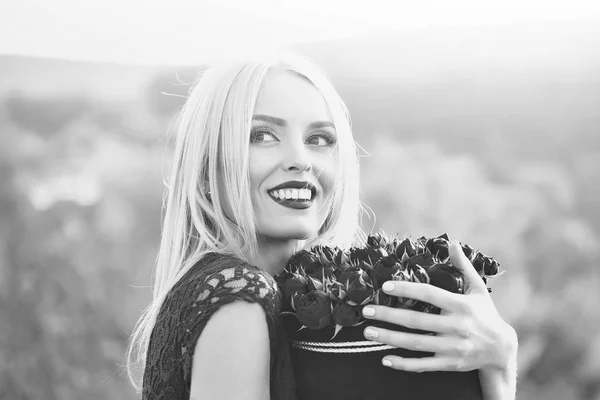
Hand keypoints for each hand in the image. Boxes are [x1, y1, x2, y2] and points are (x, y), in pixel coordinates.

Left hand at [361, 241, 517, 372]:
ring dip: (389, 338)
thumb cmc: (485, 314)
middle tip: (366, 311)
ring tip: (368, 332)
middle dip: (389, 316)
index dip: (407, 288)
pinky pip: (423, 365)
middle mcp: (456, 327)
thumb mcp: (478, 289)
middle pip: (417, 321)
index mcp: (461, 305)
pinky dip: (404, 364)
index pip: (429, 294)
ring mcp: (453, 347)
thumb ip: (463, 266)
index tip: (386, 285)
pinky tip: (385, 359)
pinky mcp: (450, 364)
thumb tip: (452, 243)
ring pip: (416, 343)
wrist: (502, 349)